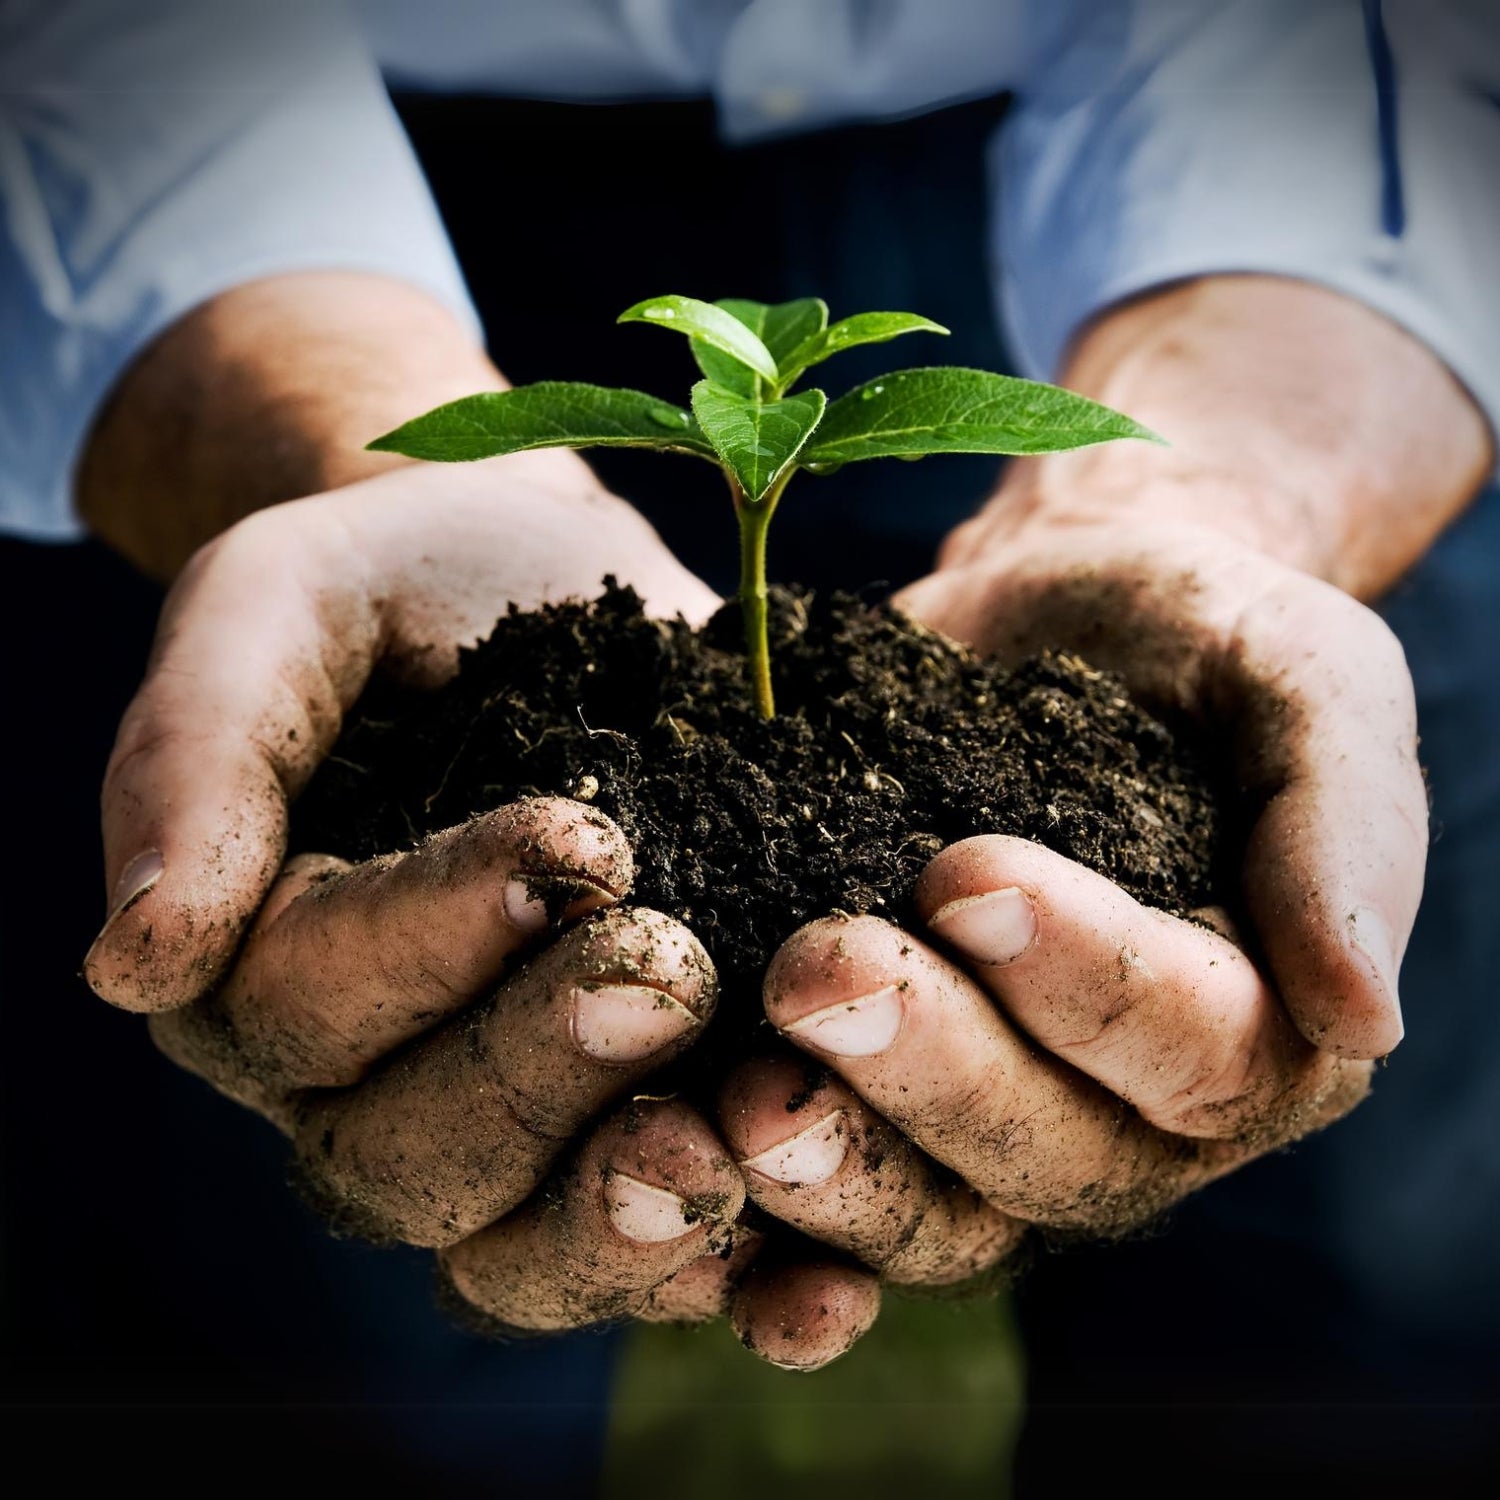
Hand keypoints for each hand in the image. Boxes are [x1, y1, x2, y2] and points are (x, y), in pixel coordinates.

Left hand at [719, 514, 1424, 1341]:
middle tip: (815, 971)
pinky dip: (751, 1224)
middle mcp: (1132, 1115)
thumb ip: (1344, 828)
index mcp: (1264, 1029)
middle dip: (930, 1072)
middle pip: (1047, 1154)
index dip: (1083, 979)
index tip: (967, 870)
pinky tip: (673, 1172)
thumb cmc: (1196, 642)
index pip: (1194, 1050)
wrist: (1057, 622)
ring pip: (931, 1211)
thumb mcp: (1307, 681)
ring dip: (831, 1169)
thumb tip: (1364, 1014)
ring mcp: (996, 1122)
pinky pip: (822, 1204)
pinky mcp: (879, 1100)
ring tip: (732, 1098)